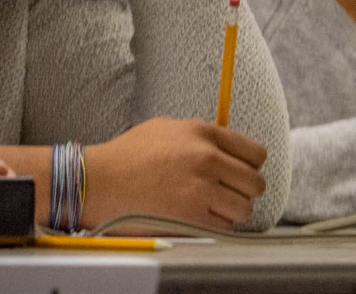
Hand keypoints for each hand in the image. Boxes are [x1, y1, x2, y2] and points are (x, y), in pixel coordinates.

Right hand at [83, 117, 265, 229]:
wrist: (100, 181)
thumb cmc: (127, 155)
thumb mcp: (165, 129)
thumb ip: (200, 136)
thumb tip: (227, 148)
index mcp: (201, 133)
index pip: (255, 153)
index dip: (250, 165)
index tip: (241, 172)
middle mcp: (207, 158)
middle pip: (255, 183)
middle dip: (242, 190)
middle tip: (223, 193)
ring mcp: (202, 188)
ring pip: (244, 208)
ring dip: (229, 211)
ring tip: (206, 206)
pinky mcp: (195, 216)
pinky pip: (225, 227)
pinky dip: (213, 226)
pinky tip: (192, 216)